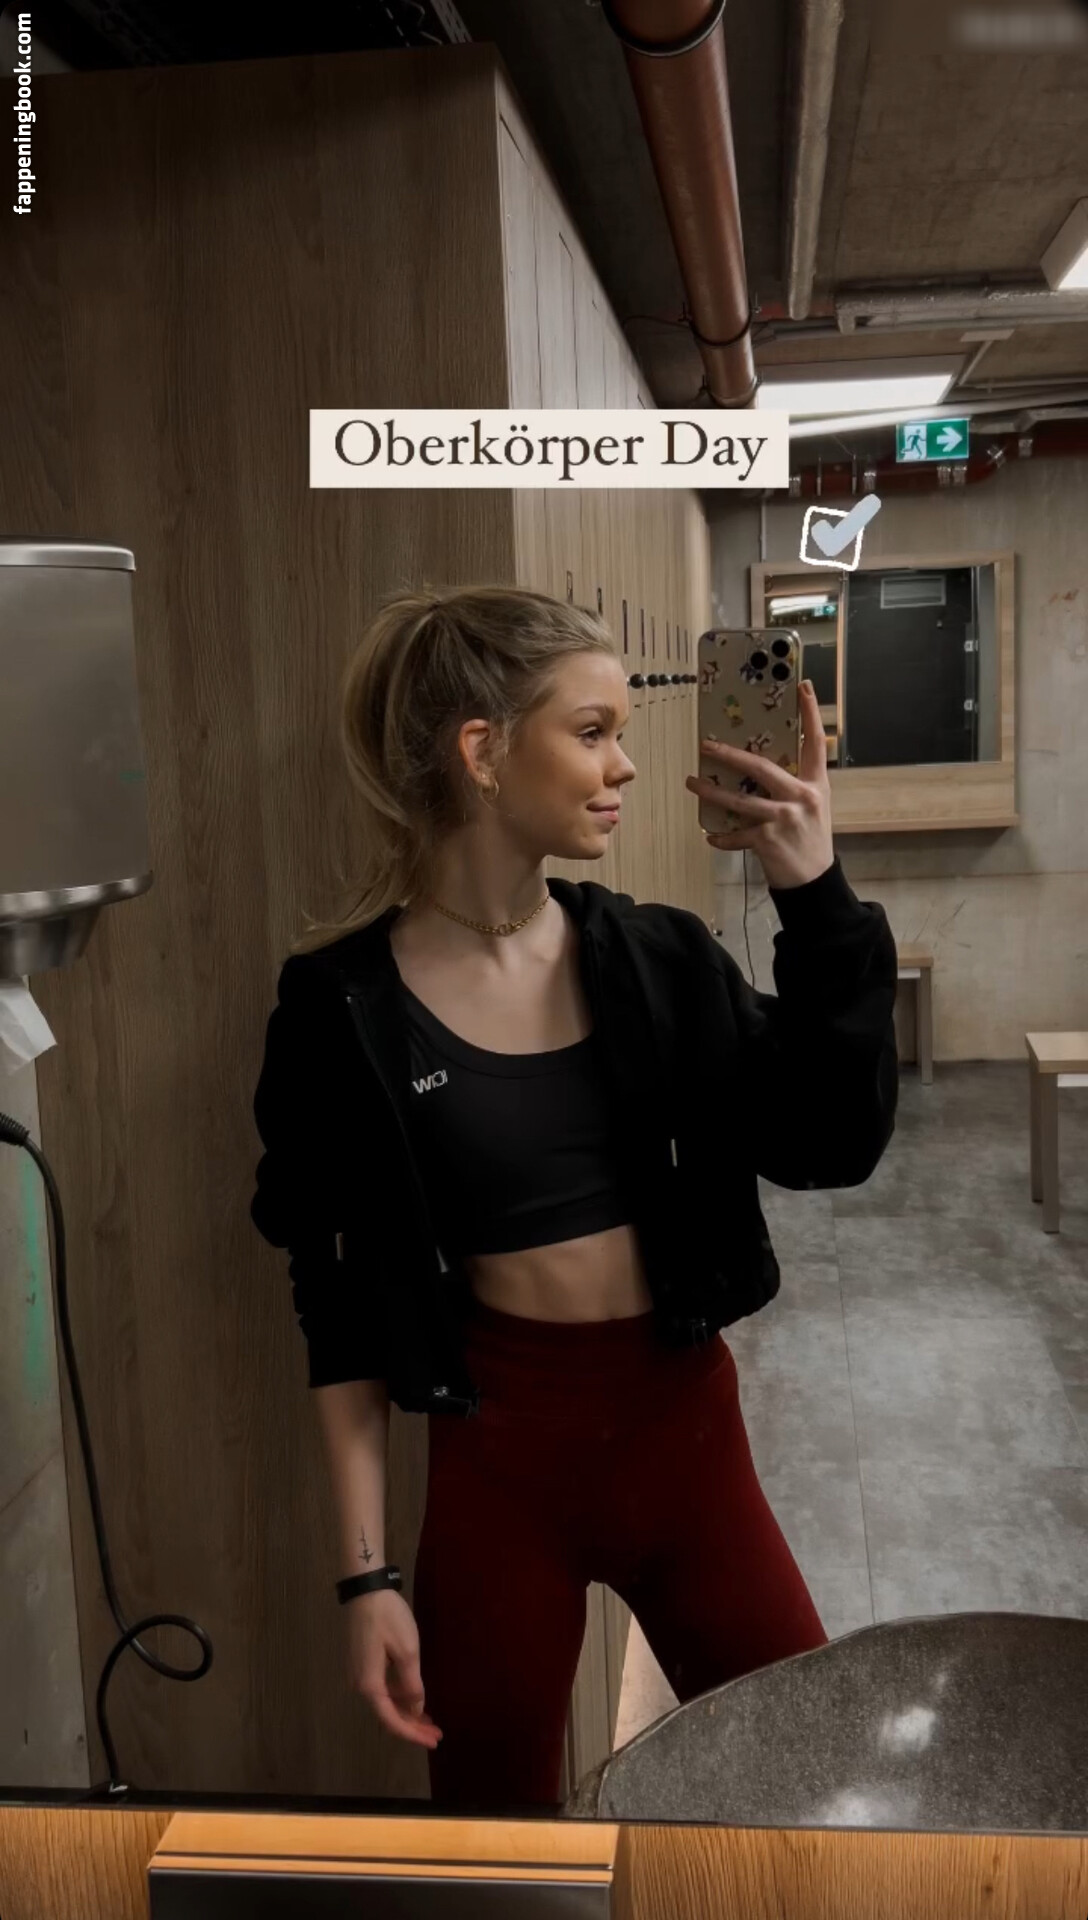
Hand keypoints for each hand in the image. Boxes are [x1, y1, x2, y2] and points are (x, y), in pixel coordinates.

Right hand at [345, 1588, 442, 1749]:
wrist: (365, 1589)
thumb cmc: (387, 1619)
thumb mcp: (407, 1651)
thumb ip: (412, 1684)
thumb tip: (416, 1708)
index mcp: (369, 1686)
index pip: (392, 1721)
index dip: (413, 1734)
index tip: (434, 1741)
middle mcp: (360, 1686)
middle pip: (388, 1715)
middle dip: (413, 1726)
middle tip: (437, 1733)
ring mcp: (358, 1674)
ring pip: (385, 1702)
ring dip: (407, 1713)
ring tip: (430, 1720)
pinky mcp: (361, 1663)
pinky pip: (381, 1689)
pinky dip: (398, 1697)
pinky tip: (413, 1700)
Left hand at [685, 680, 833, 890]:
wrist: (815, 882)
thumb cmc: (810, 841)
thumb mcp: (812, 808)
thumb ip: (793, 786)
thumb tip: (757, 768)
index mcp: (816, 785)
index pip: (815, 742)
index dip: (811, 713)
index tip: (803, 686)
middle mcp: (802, 797)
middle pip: (761, 767)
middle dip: (730, 755)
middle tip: (706, 745)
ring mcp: (785, 819)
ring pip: (739, 800)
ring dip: (711, 792)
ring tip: (692, 784)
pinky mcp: (769, 840)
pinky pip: (736, 834)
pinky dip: (721, 837)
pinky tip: (710, 835)